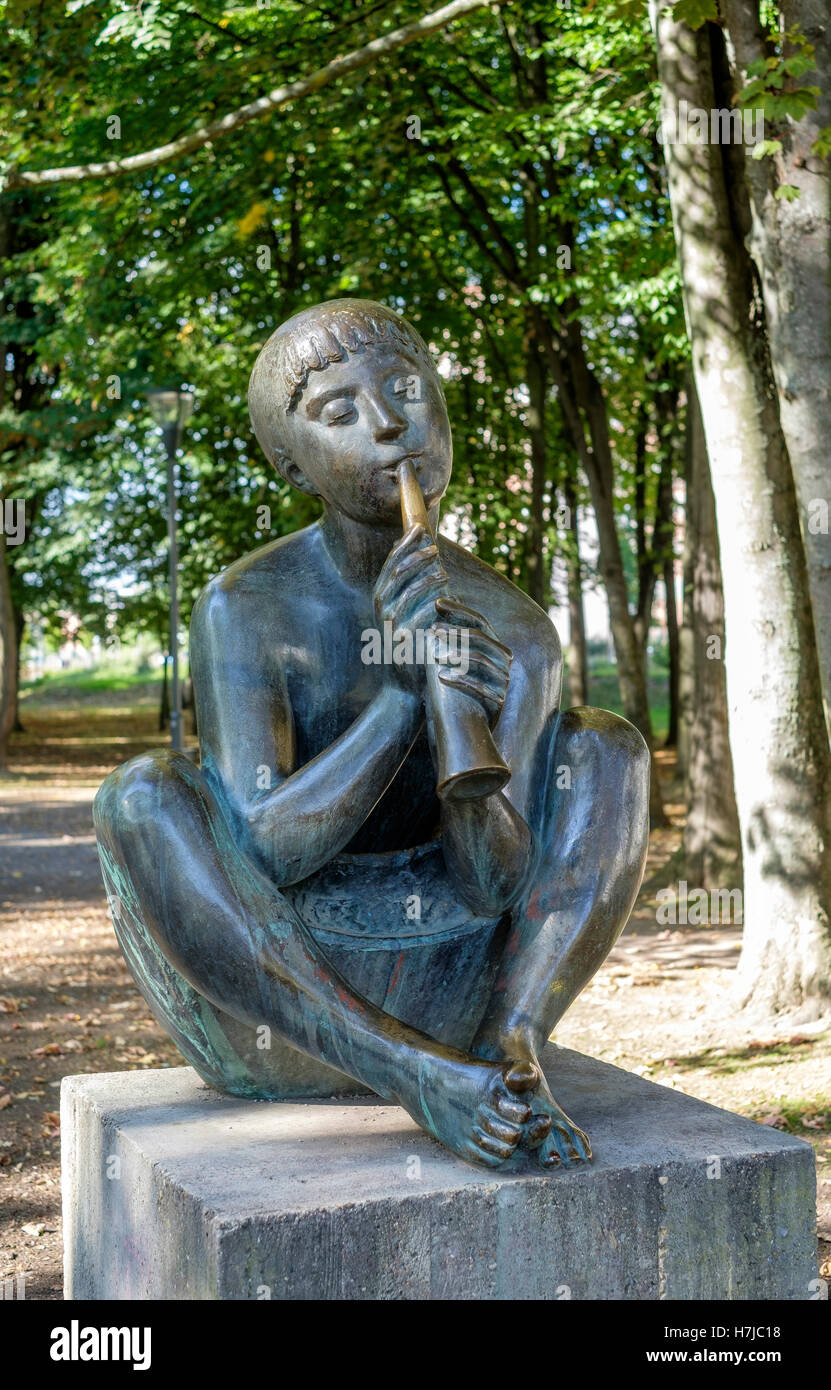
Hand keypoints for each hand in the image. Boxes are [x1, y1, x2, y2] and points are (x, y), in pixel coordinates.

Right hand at [373, 524, 448, 693]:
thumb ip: (409, 582)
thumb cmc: (410, 643)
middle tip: (436, 548)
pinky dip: (435, 603)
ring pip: (410, 592)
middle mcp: (382, 609)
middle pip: (398, 573)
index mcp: (381, 597)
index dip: (406, 544)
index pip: (390, 563)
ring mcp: (392, 626)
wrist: (404, 687)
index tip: (421, 530)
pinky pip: (421, 616)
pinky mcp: (406, 641)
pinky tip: (449, 598)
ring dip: (428, 579)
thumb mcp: (404, 610)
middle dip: (417, 557)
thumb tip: (418, 548)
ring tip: (445, 573)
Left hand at [430, 596, 511, 727]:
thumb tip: (431, 601)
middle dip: (455, 631)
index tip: (436, 603)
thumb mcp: (448, 660)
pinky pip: (480, 687)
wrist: (462, 730)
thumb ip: (445, 637)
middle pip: (480, 637)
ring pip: (481, 660)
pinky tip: (440, 677)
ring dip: (456, 654)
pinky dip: (459, 680)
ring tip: (432, 654)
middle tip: (431, 628)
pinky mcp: (498, 702)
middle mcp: (502, 661)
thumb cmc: (451, 690)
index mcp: (492, 647)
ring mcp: (502, 681)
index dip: (459, 610)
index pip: (478, 620)